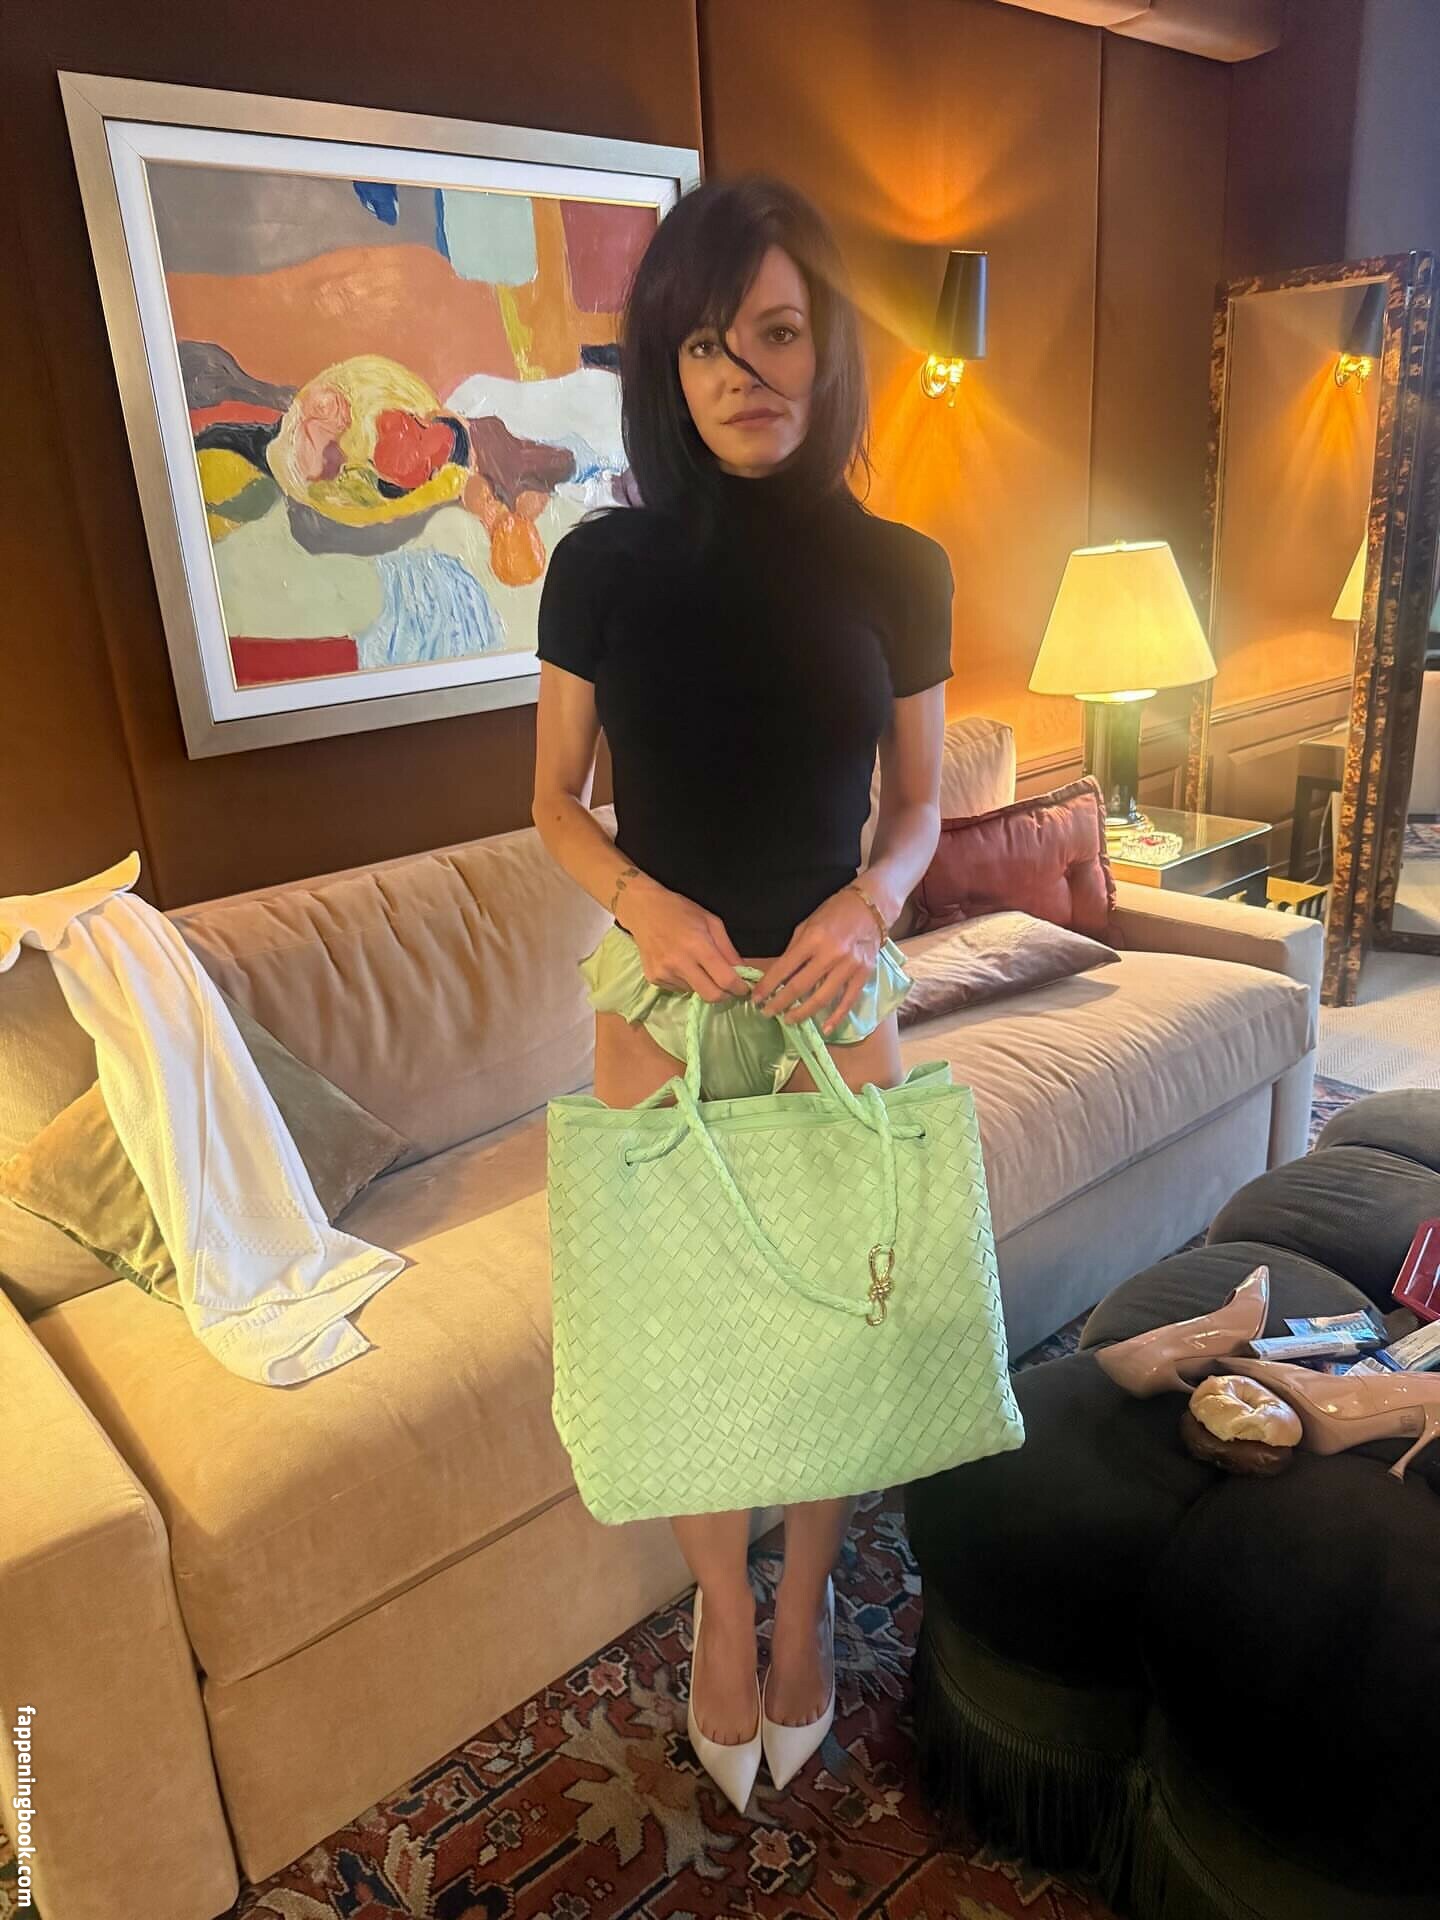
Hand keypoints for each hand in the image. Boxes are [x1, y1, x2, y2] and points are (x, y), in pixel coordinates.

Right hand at [621, 879, 751, 1002]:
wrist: (643, 909)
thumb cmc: (681, 911)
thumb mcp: (711, 922)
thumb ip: (728, 949)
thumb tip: (743, 972)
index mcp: (697, 945)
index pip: (725, 979)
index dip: (739, 988)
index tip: (744, 988)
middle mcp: (679, 963)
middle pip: (711, 996)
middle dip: (725, 995)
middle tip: (729, 987)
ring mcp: (664, 973)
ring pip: (695, 992)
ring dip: (704, 984)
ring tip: (697, 965)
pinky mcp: (654, 978)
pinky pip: (680, 989)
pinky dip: (687, 981)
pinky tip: (681, 964)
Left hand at [749, 887, 880, 1035]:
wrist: (870, 908)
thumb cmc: (834, 913)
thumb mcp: (807, 925)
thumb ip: (794, 951)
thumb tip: (778, 976)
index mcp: (813, 939)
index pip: (784, 968)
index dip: (767, 986)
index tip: (756, 998)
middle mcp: (831, 954)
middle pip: (800, 987)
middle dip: (780, 1003)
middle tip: (767, 1013)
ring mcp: (849, 967)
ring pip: (822, 998)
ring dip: (802, 1013)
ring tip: (788, 1020)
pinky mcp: (863, 975)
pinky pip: (848, 1001)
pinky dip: (836, 1017)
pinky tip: (824, 1029)